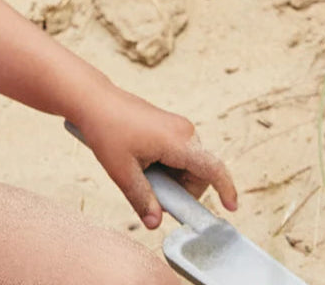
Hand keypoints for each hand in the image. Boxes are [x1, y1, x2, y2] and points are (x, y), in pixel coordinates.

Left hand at [74, 88, 237, 228]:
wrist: (93, 100)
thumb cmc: (106, 130)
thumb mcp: (122, 171)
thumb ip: (142, 199)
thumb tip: (156, 225)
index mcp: (178, 141)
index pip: (214, 169)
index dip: (226, 189)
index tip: (231, 208)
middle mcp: (185, 131)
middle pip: (199, 174)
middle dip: (180, 189)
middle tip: (152, 192)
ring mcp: (178, 126)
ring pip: (188, 166)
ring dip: (172, 178)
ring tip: (141, 171)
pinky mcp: (170, 125)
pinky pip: (179, 154)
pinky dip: (167, 166)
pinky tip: (142, 161)